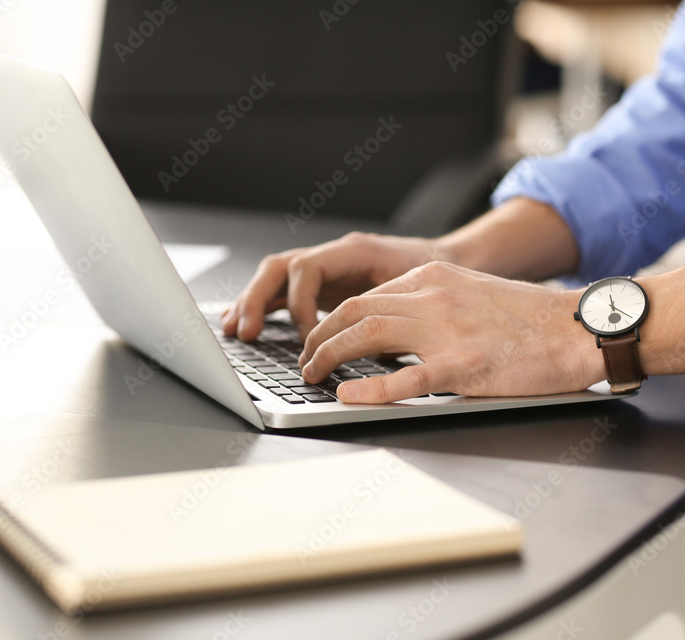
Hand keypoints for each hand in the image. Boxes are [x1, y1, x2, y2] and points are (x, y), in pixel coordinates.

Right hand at [222, 232, 443, 340]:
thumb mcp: (420, 291)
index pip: (307, 269)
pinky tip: (245, 325)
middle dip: (257, 299)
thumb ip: (390, 312)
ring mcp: (325, 270)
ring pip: (275, 278)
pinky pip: (284, 292)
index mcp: (354, 251)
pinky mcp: (323, 286)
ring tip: (235, 330)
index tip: (311, 339)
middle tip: (246, 331)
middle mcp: (333, 256)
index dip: (301, 304)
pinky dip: (263, 308)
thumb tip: (365, 345)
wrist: (449, 261)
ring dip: (252, 303)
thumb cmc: (439, 274)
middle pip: (279, 268)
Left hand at [297, 262, 602, 401]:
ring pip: (367, 335)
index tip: (320, 337)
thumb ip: (430, 303)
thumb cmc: (530, 318)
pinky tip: (347, 396)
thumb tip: (388, 326)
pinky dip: (369, 388)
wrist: (580, 328)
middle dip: (319, 336)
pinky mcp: (464, 366)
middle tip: (306, 359)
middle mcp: (433, 298)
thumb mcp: (471, 292)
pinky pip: (405, 377)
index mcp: (434, 277)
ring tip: (312, 375)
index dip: (333, 318)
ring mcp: (447, 331)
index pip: (366, 295)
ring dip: (330, 356)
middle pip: (355, 310)